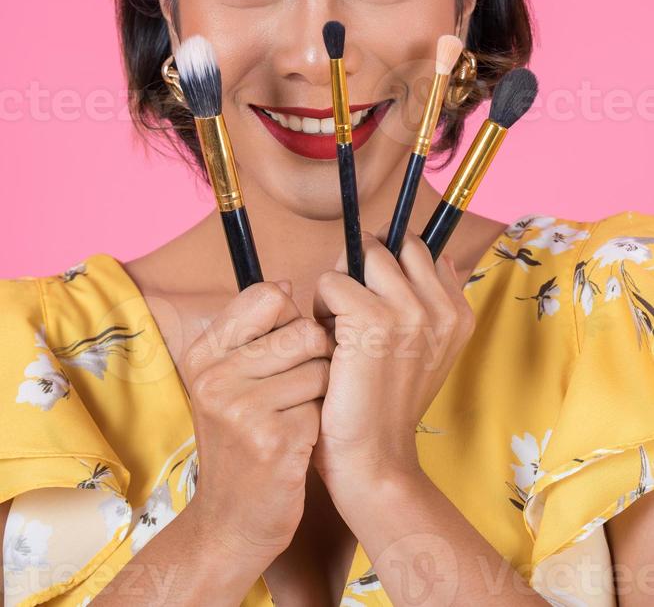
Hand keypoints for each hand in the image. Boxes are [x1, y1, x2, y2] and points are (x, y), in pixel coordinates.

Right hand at [180, 280, 335, 566]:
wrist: (229, 523)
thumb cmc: (241, 442)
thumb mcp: (228, 382)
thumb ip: (255, 333)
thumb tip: (287, 284)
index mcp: (204, 353)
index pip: (267, 295)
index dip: (290, 318)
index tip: (284, 348)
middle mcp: (215, 376)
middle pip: (304, 330)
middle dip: (315, 359)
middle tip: (295, 392)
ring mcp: (242, 409)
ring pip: (321, 368)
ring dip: (321, 394)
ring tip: (295, 417)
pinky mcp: (273, 440)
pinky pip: (324, 406)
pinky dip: (321, 423)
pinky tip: (299, 443)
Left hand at [310, 224, 475, 498]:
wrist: (376, 460)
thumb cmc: (387, 405)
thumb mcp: (428, 350)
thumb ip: (434, 302)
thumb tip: (444, 257)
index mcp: (457, 313)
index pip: (418, 248)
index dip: (386, 268)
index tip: (375, 302)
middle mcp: (441, 307)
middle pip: (389, 245)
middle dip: (362, 268)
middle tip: (352, 314)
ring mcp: (410, 311)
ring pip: (361, 256)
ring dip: (340, 285)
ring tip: (340, 327)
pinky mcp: (372, 320)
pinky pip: (332, 281)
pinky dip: (320, 306)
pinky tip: (329, 341)